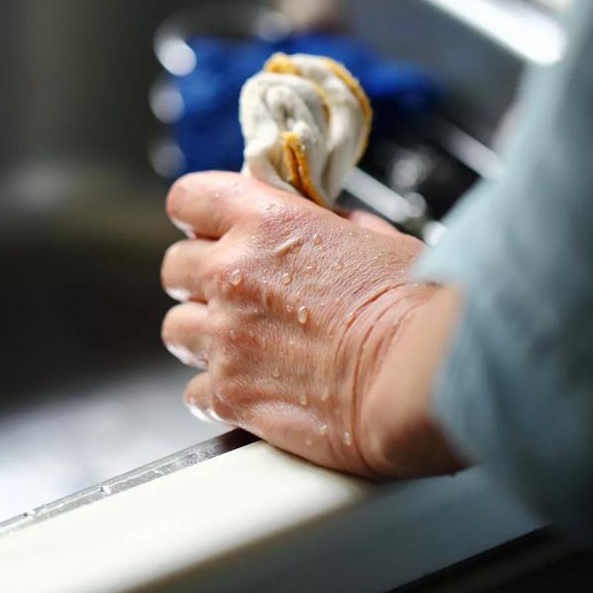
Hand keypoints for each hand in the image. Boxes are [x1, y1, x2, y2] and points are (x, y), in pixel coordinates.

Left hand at [161, 171, 462, 477]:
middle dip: (199, 280)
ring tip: (239, 346)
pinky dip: (216, 393)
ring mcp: (225, 336)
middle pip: (175, 267)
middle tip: (232, 295)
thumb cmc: (414, 308)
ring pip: (176, 329)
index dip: (197, 215)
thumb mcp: (380, 240)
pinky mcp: (229, 394)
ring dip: (202, 335)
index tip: (209, 229)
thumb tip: (329, 227)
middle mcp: (234, 274)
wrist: (417, 378)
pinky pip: (194, 391)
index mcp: (268, 223)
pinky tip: (249, 390)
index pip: (189, 198)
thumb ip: (336, 227)